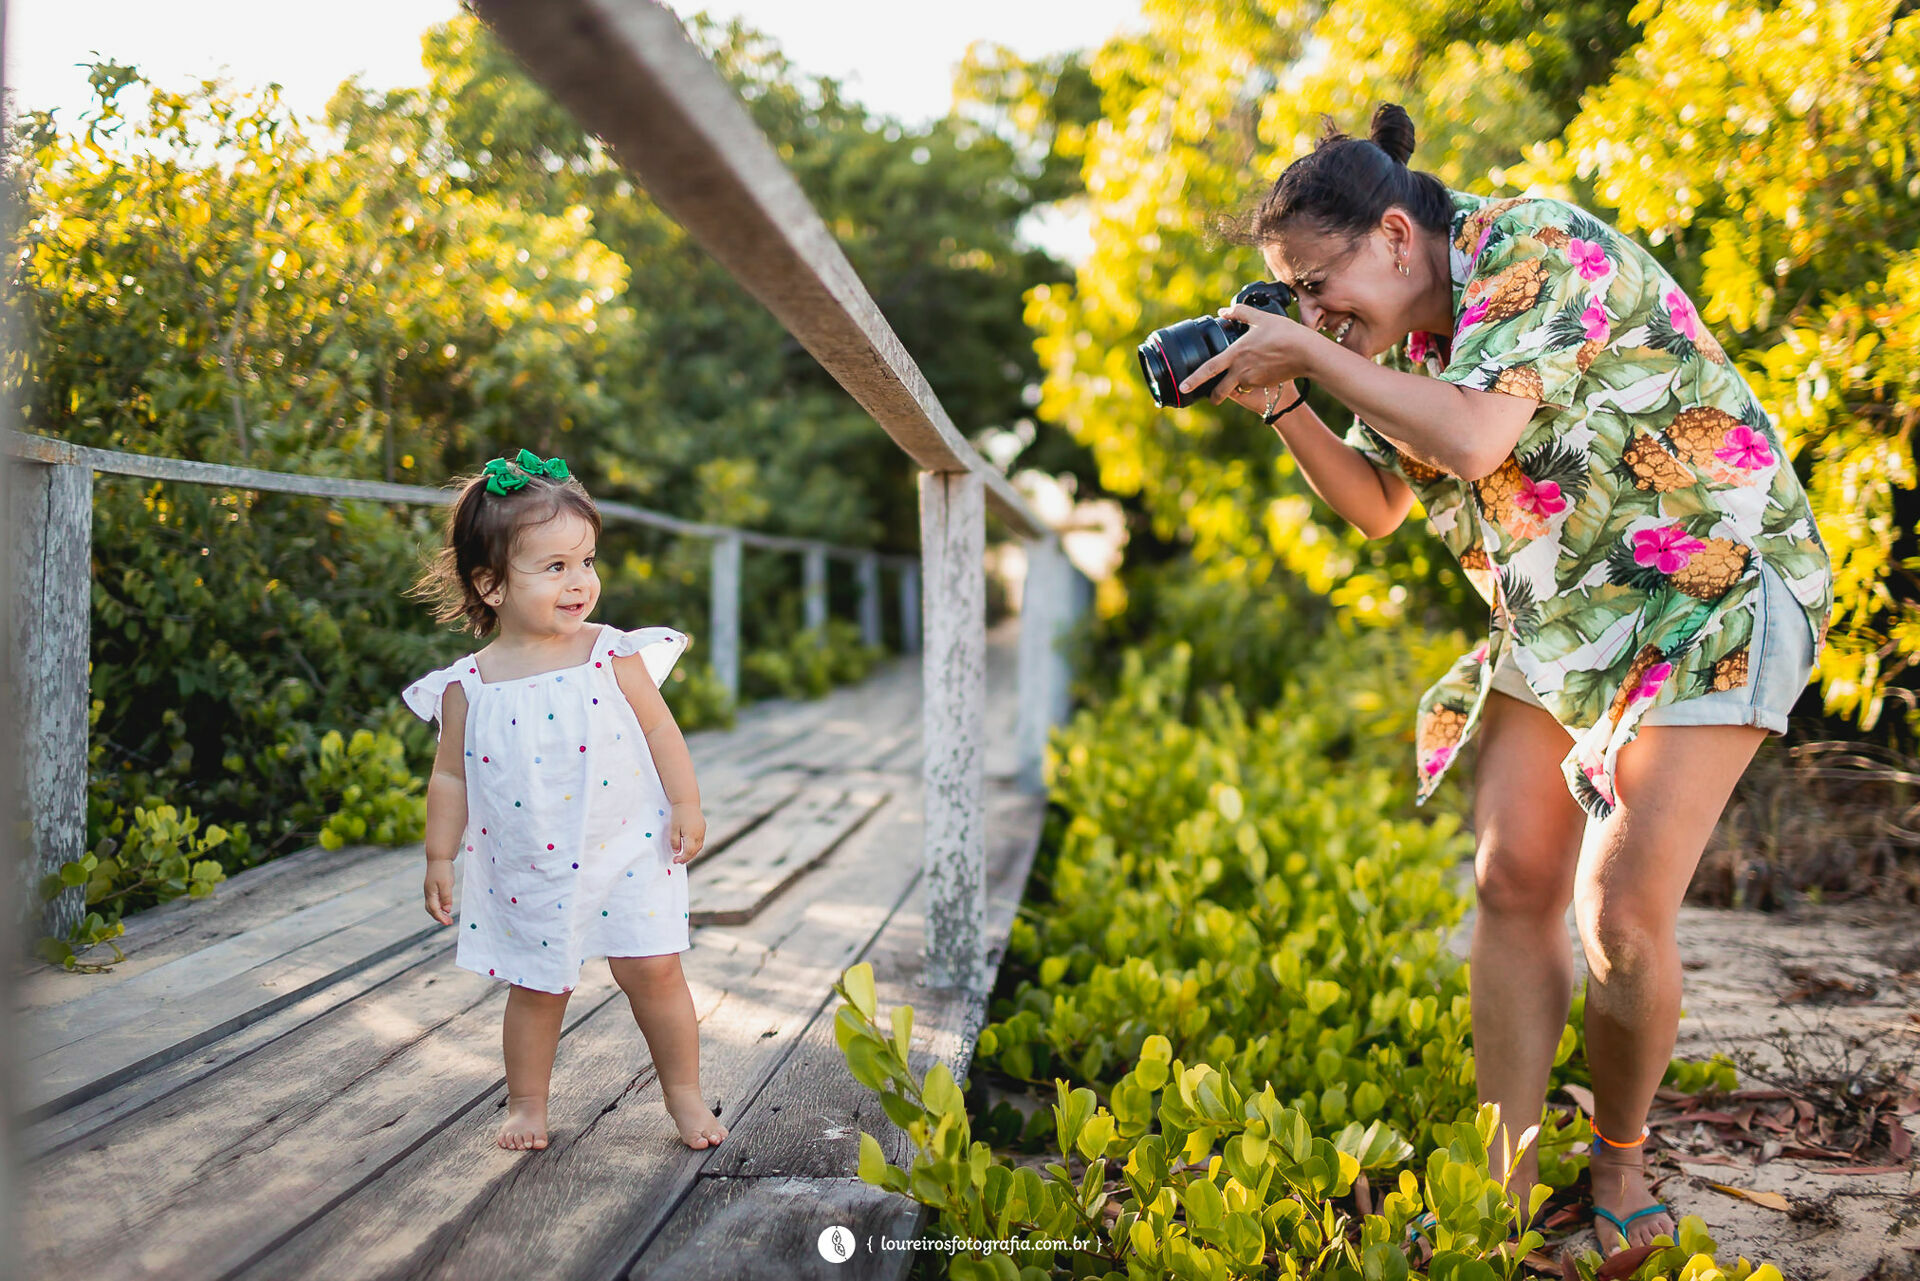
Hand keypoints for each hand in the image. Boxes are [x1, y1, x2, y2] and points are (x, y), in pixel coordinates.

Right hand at [424, 857, 454, 925]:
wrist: (439, 858)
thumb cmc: (443, 870)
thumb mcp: (446, 884)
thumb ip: (446, 897)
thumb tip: (447, 910)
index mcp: (430, 893)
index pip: (434, 910)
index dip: (441, 918)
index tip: (448, 923)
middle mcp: (429, 893)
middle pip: (431, 910)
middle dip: (439, 917)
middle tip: (449, 922)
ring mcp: (430, 890)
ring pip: (433, 906)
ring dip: (439, 913)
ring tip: (448, 918)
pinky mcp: (434, 887)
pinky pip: (436, 900)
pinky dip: (440, 906)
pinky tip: (446, 908)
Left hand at [669, 802, 705, 864]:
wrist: (687, 802)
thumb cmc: (678, 814)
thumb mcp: (673, 828)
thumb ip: (674, 841)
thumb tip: (677, 851)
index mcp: (691, 835)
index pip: (689, 852)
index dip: (682, 858)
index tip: (675, 861)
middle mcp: (699, 834)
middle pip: (695, 851)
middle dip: (687, 857)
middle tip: (678, 860)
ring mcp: (702, 831)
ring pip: (699, 847)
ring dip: (692, 852)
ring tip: (683, 855)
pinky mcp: (703, 828)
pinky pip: (700, 841)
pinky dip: (695, 846)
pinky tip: (688, 846)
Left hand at [1177, 304, 1319, 407]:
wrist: (1306, 353)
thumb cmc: (1285, 333)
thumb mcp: (1261, 318)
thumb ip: (1239, 313)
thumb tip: (1224, 310)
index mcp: (1236, 354)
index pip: (1209, 369)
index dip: (1194, 380)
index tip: (1183, 387)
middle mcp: (1241, 371)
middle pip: (1220, 391)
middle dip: (1214, 396)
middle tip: (1210, 396)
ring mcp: (1253, 380)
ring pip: (1237, 387)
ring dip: (1234, 384)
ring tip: (1242, 372)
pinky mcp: (1264, 384)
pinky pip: (1251, 385)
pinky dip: (1250, 381)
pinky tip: (1258, 370)